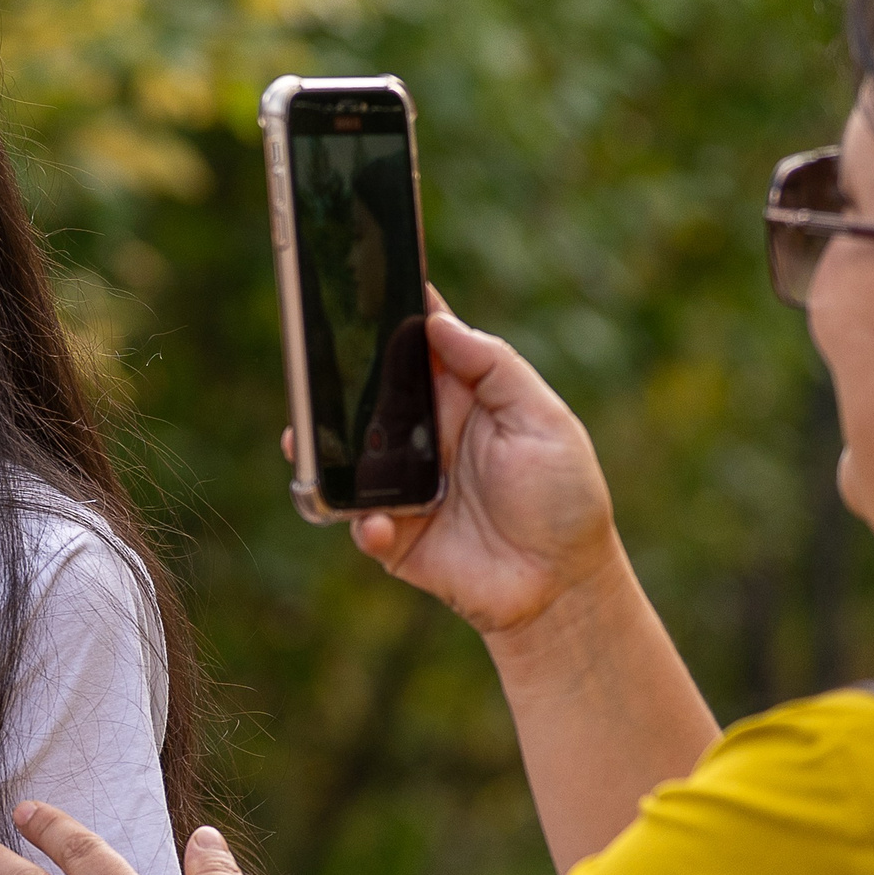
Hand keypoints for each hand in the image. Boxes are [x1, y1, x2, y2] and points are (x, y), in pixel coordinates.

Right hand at [317, 288, 623, 637]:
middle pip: (370, 397)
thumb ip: (495, 368)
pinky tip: (377, 521)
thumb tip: (439, 321)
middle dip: (340, 381)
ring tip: (308, 439)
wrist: (564, 588)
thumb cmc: (565, 499)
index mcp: (463, 400)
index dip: (394, 317)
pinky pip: (359, 521)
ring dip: (326, 448)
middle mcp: (427, 437)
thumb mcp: (545, 420)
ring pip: (349, 458)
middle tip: (315, 366)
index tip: (365, 286)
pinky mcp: (395, 537)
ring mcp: (406, 487)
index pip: (418, 347)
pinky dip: (361, 520)